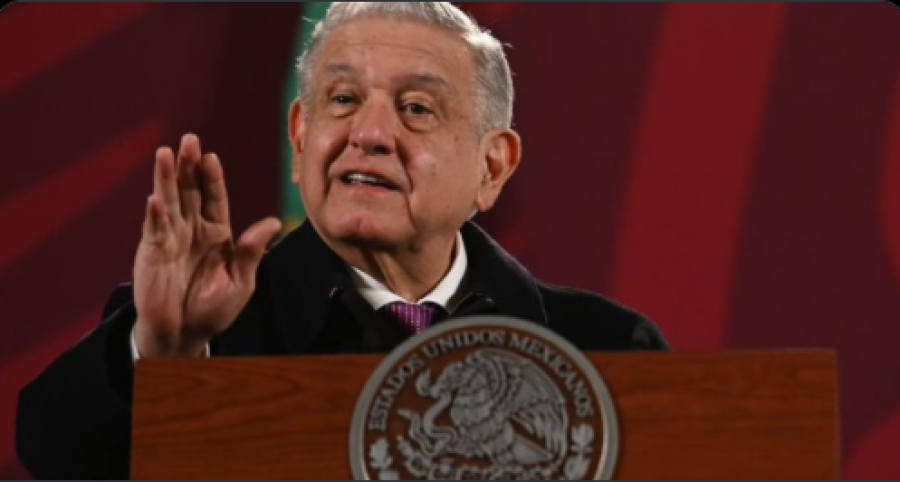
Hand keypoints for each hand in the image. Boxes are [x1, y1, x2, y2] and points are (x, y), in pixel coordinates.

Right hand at [133, 134, 280, 356]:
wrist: (185, 334)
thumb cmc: (214, 309)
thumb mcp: (241, 281)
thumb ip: (252, 251)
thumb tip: (274, 222)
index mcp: (216, 234)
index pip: (214, 199)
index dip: (212, 178)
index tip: (211, 157)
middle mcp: (192, 230)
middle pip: (189, 191)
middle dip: (188, 166)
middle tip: (188, 139)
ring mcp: (170, 239)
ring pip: (169, 202)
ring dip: (166, 178)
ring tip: (165, 153)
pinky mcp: (152, 253)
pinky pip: (154, 230)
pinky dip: (155, 215)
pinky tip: (155, 198)